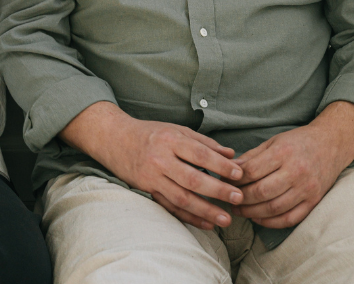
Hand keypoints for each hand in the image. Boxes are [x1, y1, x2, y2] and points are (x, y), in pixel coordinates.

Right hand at [116, 118, 245, 229]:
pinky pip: (169, 207)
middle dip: (217, 190)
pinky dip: (188, 217)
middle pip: (192, 179)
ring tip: (225, 219)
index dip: (221, 165)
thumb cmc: (150, 132)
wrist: (114, 138)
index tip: (239, 174)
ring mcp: (152, 177)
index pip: (200, 154)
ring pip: (182, 198)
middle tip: (238, 198)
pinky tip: (206, 224)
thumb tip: (231, 154)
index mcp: (170, 140)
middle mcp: (160, 159)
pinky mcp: (146, 190)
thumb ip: (204, 142)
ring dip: (205, 210)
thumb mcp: (176, 129)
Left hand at [229, 101, 353, 227]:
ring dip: (252, 213)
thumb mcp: (273, 141)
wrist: (331, 145)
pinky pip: (289, 219)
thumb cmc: (298, 142)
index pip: (252, 171)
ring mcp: (307, 189)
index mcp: (284, 153)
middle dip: (241, 198)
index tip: (224, 182)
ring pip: (274, 208)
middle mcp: (296, 172)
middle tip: (229, 199)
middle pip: (261, 191)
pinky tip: (258, 218)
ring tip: (239, 210)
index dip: (235, 179)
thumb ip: (251, 157)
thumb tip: (229, 170)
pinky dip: (271, 222)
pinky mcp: (313, 202)